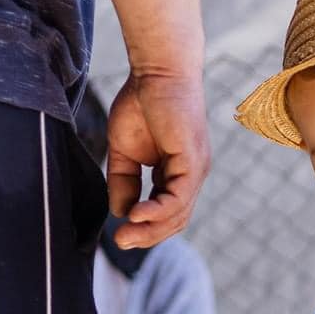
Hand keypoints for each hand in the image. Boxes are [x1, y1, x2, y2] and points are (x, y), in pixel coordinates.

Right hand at [106, 72, 210, 248]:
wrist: (155, 70)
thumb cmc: (141, 102)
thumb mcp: (123, 150)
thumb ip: (122, 181)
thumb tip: (119, 212)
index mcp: (175, 174)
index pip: (165, 213)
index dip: (144, 228)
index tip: (119, 235)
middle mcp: (190, 175)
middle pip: (174, 220)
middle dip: (147, 236)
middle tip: (121, 242)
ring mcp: (195, 169)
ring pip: (178, 213)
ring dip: (151, 229)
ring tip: (125, 236)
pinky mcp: (193, 159)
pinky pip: (179, 195)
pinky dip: (159, 210)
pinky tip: (137, 215)